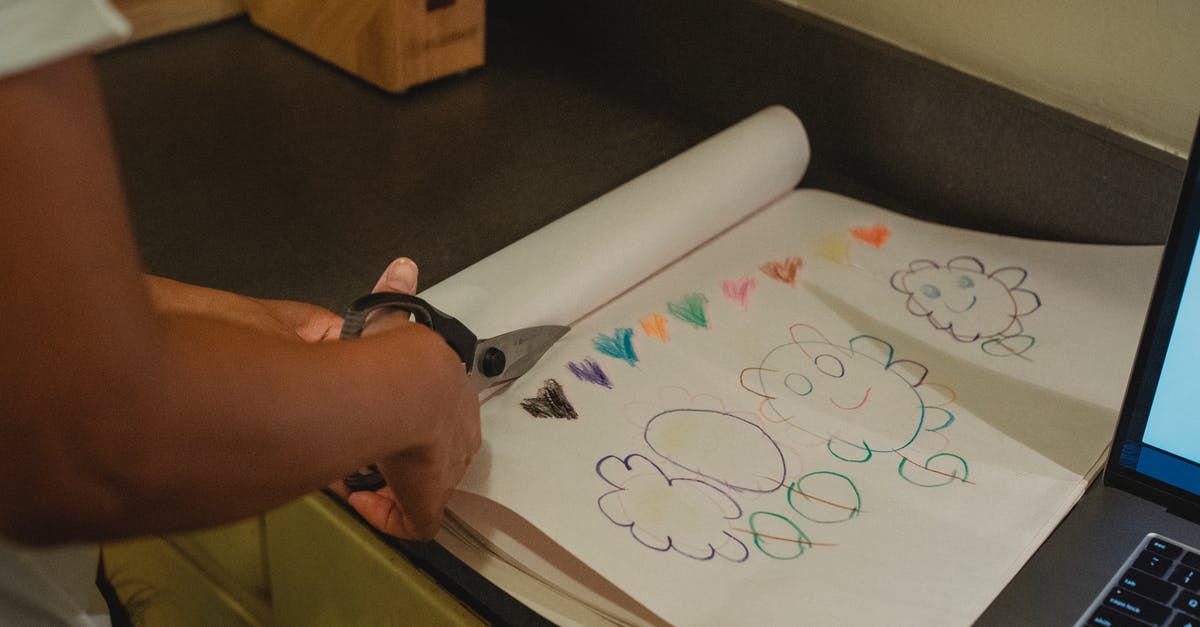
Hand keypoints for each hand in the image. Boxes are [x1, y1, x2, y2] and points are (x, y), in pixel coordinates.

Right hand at [326, 258, 481, 539]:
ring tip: (355, 469)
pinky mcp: (428, 500)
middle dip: (398, 454)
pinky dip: (387, 516)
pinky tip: (362, 500)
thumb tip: (402, 267)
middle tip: (365, 447)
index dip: (409, 419)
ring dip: (388, 483)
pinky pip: (414, 522)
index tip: (381, 420)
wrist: (405, 386)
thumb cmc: (399, 357)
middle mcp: (457, 436)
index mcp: (452, 396)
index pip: (440, 415)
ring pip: (420, 487)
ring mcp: (446, 471)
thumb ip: (394, 297)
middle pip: (433, 454)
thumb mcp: (394, 320)